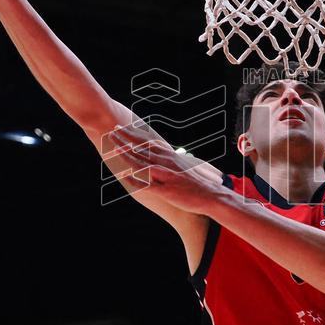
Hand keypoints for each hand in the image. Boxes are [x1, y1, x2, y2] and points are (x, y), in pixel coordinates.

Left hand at [106, 123, 222, 214]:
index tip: (122, 128)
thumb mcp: (186, 167)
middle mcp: (167, 163)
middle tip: (112, 132)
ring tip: (114, 148)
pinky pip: (148, 184)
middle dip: (126, 141)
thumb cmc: (198, 184)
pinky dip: (135, 180)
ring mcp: (165, 176)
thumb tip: (172, 154)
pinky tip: (124, 176)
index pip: (149, 142)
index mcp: (170, 157)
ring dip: (128, 156)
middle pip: (142, 149)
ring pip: (143, 164)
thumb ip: (175, 161)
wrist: (212, 196)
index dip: (134, 135)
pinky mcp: (166, 190)